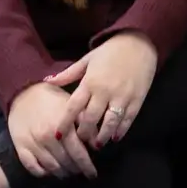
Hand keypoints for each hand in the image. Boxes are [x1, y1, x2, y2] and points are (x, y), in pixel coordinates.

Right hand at [7, 83, 96, 179]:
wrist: (23, 91)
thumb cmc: (51, 99)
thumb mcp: (71, 105)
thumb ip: (85, 122)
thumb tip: (97, 144)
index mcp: (63, 127)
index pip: (79, 154)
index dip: (87, 167)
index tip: (92, 174)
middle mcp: (48, 137)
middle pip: (66, 163)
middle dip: (76, 170)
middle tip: (81, 171)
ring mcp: (33, 144)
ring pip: (52, 168)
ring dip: (62, 173)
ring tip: (68, 172)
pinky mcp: (20, 147)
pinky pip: (33, 167)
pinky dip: (43, 173)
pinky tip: (49, 171)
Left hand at [51, 32, 159, 146]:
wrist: (138, 43)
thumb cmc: (110, 51)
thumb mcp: (87, 60)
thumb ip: (68, 74)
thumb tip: (48, 81)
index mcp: (90, 82)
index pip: (73, 107)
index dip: (65, 123)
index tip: (58, 135)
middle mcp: (104, 91)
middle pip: (91, 119)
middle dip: (84, 134)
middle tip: (81, 142)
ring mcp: (122, 97)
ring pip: (110, 123)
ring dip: (102, 137)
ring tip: (97, 144)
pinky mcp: (137, 99)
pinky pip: (127, 120)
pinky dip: (121, 131)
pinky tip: (115, 137)